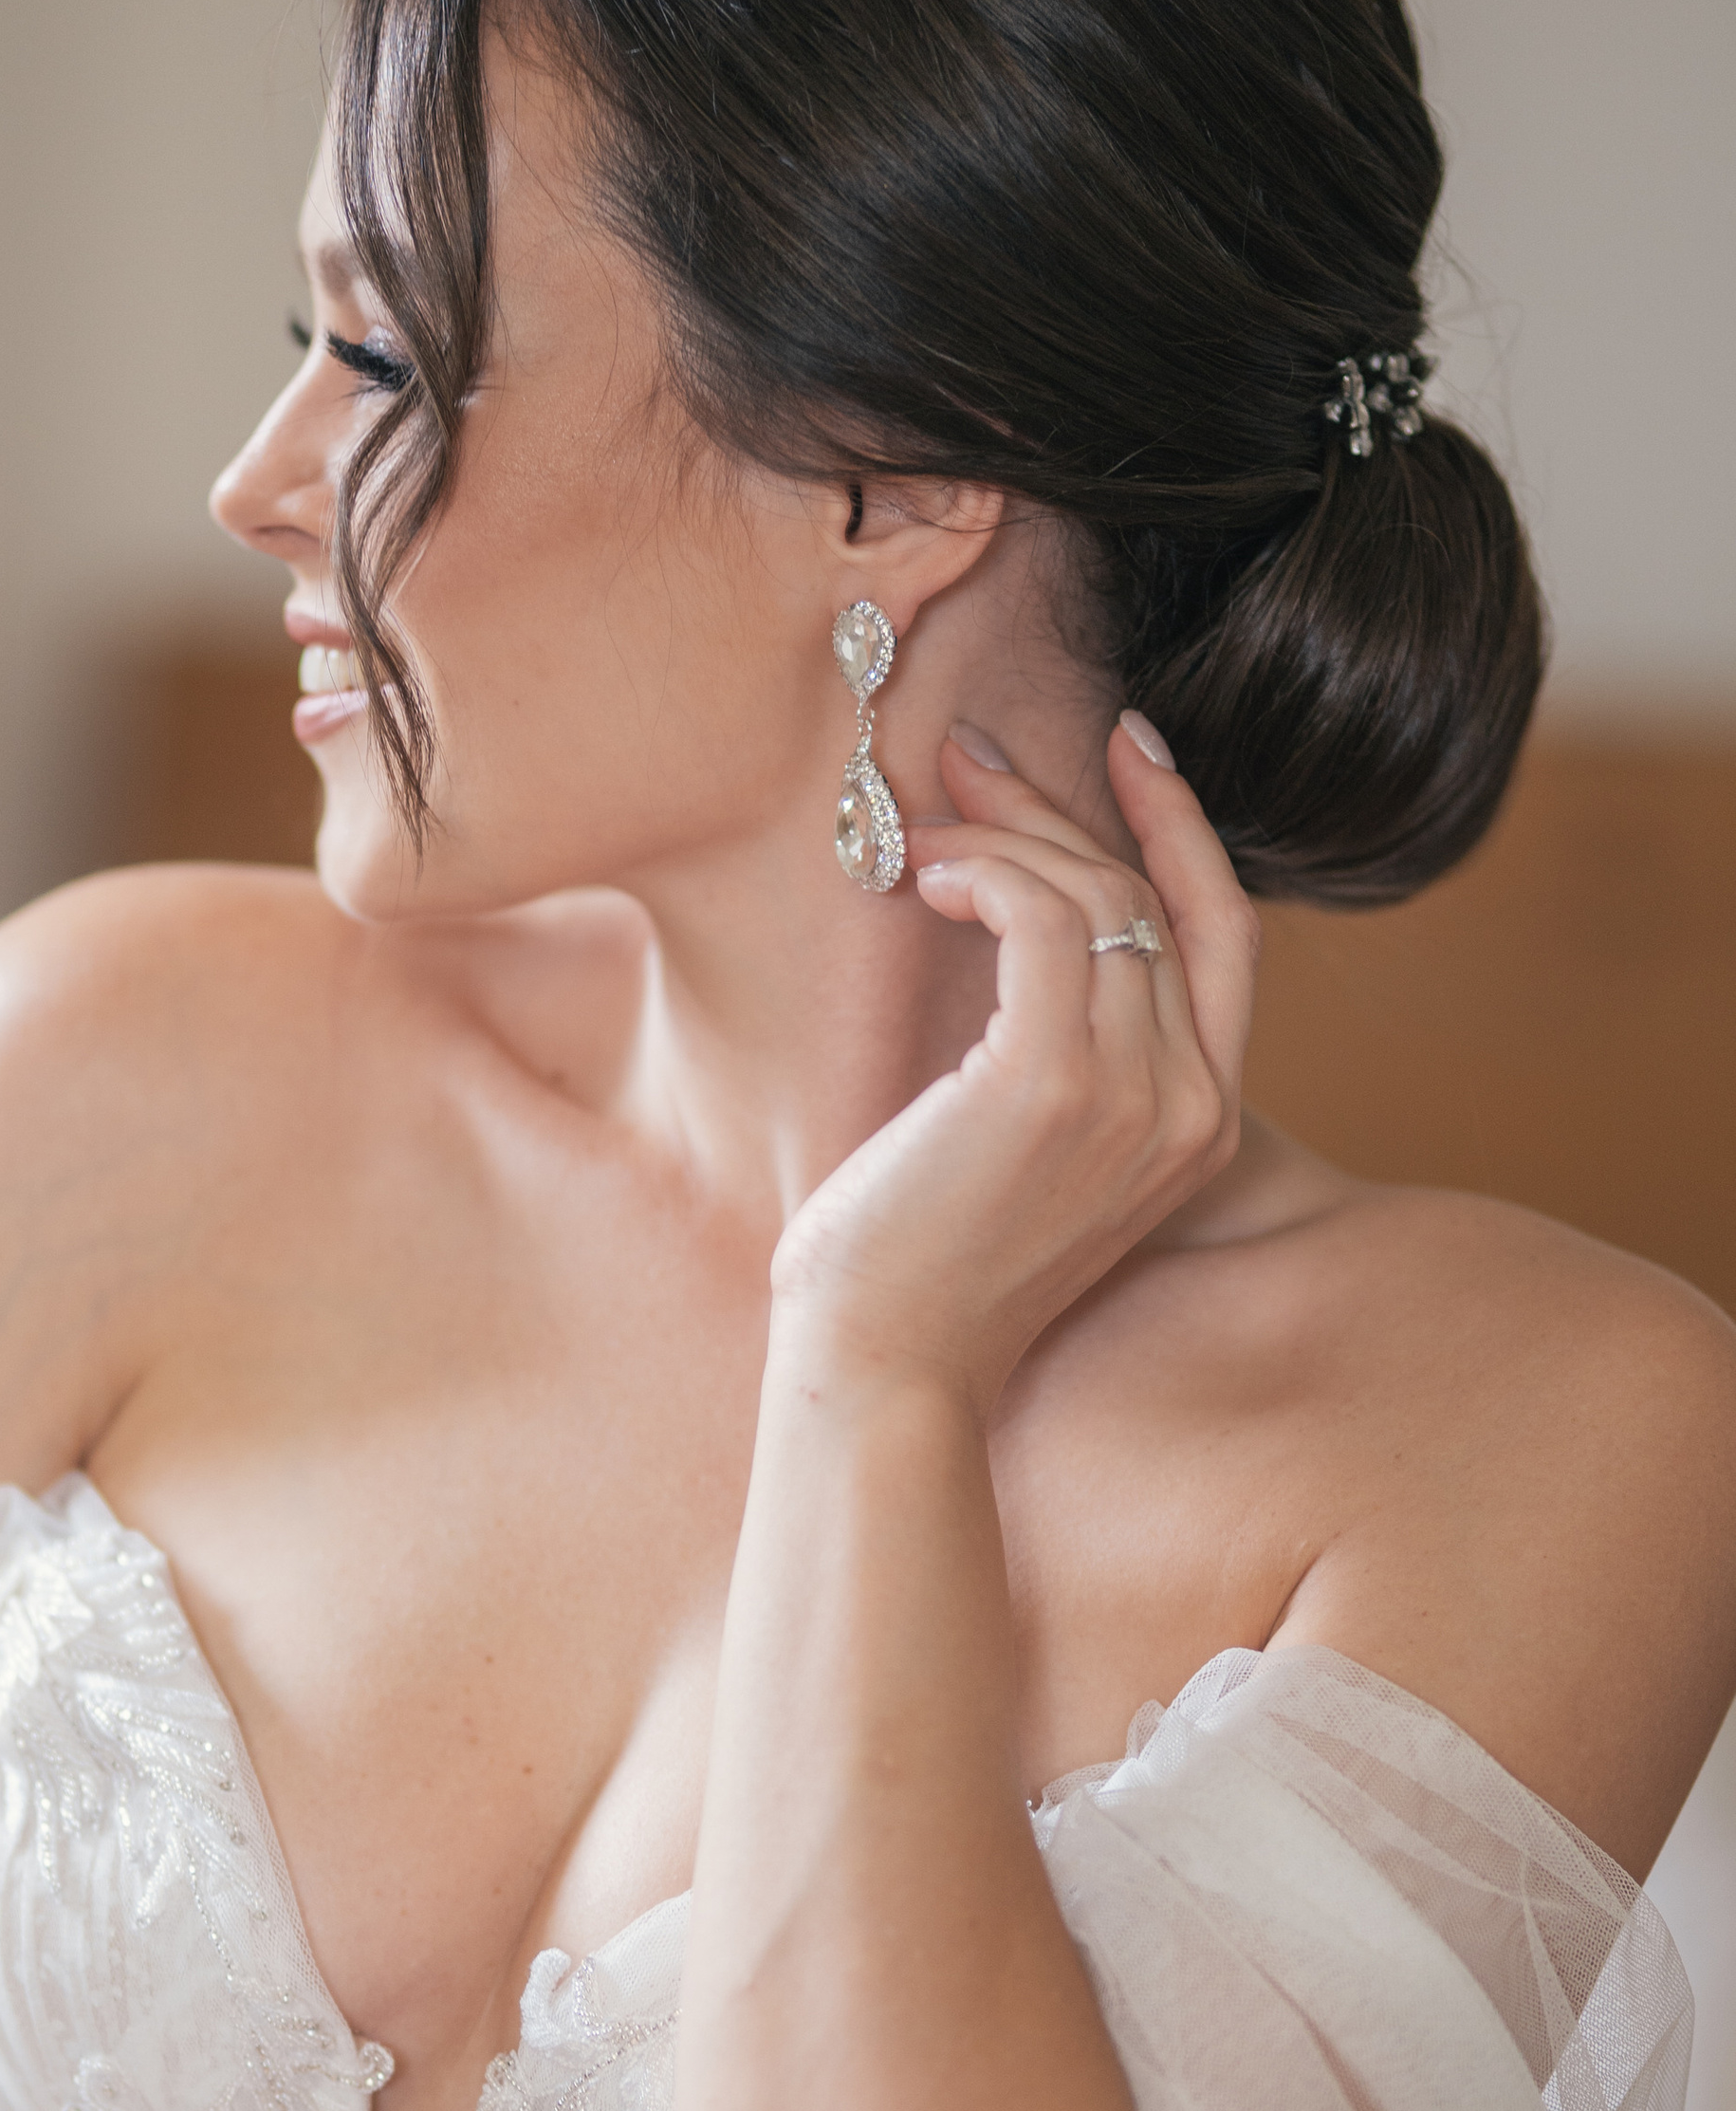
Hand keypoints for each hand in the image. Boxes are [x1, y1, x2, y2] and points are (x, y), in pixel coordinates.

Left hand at [773, 715, 1256, 1402]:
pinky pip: (1042, 917)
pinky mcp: (1054, 1083)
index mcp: (1201, 1121)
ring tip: (919, 832)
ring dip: (1001, 839)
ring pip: (1094, 898)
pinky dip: (983, 873)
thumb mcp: (1030, 1152)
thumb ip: (1067, 1059)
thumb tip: (1020, 927)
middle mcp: (1191, 1105)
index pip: (1223, 933)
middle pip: (1149, 898)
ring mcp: (1134, 1095)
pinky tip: (927, 879)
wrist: (887, 1367)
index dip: (1182, 825)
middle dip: (1061, 808)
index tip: (1125, 743)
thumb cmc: (926, 1265)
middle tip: (970, 759)